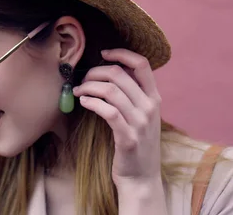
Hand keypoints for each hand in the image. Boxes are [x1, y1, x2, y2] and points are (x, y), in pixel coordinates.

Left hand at [73, 48, 161, 185]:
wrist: (141, 178)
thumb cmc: (136, 143)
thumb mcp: (142, 116)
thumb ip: (133, 95)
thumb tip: (110, 71)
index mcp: (154, 98)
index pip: (142, 64)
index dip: (121, 53)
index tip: (103, 53)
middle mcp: (149, 107)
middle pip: (119, 74)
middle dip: (95, 72)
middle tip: (83, 79)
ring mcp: (140, 123)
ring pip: (111, 90)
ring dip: (89, 86)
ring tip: (78, 91)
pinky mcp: (128, 137)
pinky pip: (108, 111)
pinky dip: (92, 102)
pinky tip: (83, 102)